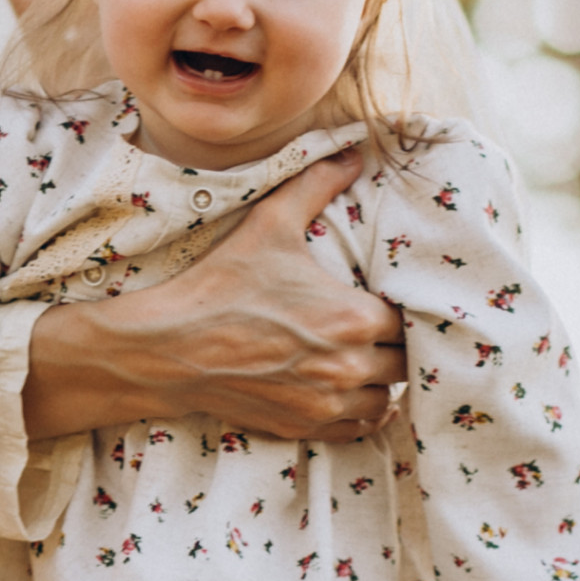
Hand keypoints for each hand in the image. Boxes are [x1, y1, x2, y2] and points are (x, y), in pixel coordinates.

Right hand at [22, 149, 404, 444]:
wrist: (169, 347)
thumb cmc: (221, 285)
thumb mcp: (270, 225)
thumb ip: (317, 184)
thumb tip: (354, 152)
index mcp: (352, 317)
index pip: (410, 320)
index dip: (403, 309)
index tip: (390, 300)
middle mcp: (348, 366)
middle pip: (405, 363)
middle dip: (397, 345)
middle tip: (381, 329)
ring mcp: (326, 402)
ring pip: (386, 398)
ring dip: (381, 381)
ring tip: (365, 360)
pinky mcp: (304, 426)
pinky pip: (358, 428)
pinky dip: (360, 413)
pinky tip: (348, 391)